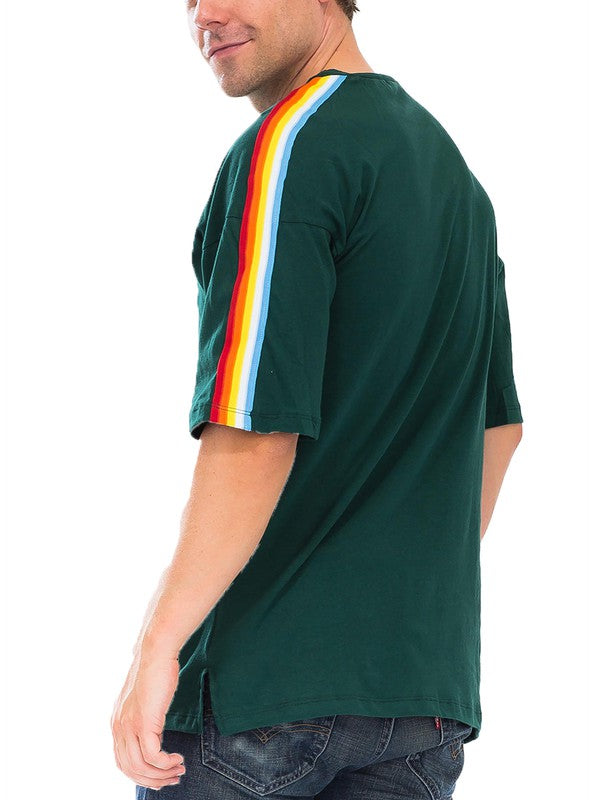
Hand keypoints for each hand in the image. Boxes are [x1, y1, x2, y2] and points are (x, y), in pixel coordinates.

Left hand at [110, 648, 186, 789]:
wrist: (156, 653)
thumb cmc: (156, 672)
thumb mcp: (144, 700)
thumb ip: (143, 716)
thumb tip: (153, 731)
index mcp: (117, 723)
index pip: (123, 762)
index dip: (141, 774)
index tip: (160, 776)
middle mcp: (119, 728)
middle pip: (130, 769)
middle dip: (153, 779)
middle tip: (173, 778)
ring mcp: (129, 726)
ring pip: (141, 766)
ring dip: (162, 774)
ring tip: (178, 770)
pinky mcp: (144, 723)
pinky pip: (152, 755)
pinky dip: (166, 763)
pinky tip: (177, 759)